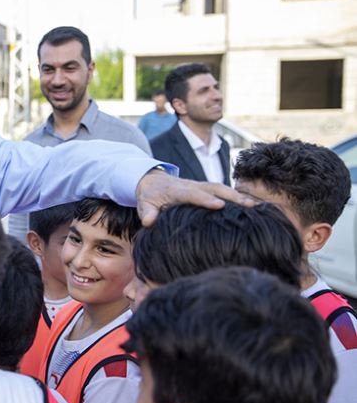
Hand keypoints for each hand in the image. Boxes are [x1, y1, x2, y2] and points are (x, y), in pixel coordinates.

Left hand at [135, 168, 252, 225]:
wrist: (152, 180)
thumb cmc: (149, 196)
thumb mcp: (145, 204)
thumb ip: (147, 213)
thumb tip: (149, 222)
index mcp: (178, 190)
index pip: (193, 194)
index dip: (206, 200)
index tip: (220, 205)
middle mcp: (193, 185)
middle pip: (215, 189)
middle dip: (233, 196)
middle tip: (251, 205)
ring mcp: (201, 185)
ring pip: (223, 188)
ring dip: (240, 196)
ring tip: (257, 206)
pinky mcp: (207, 188)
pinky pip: (224, 191)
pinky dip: (238, 197)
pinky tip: (252, 206)